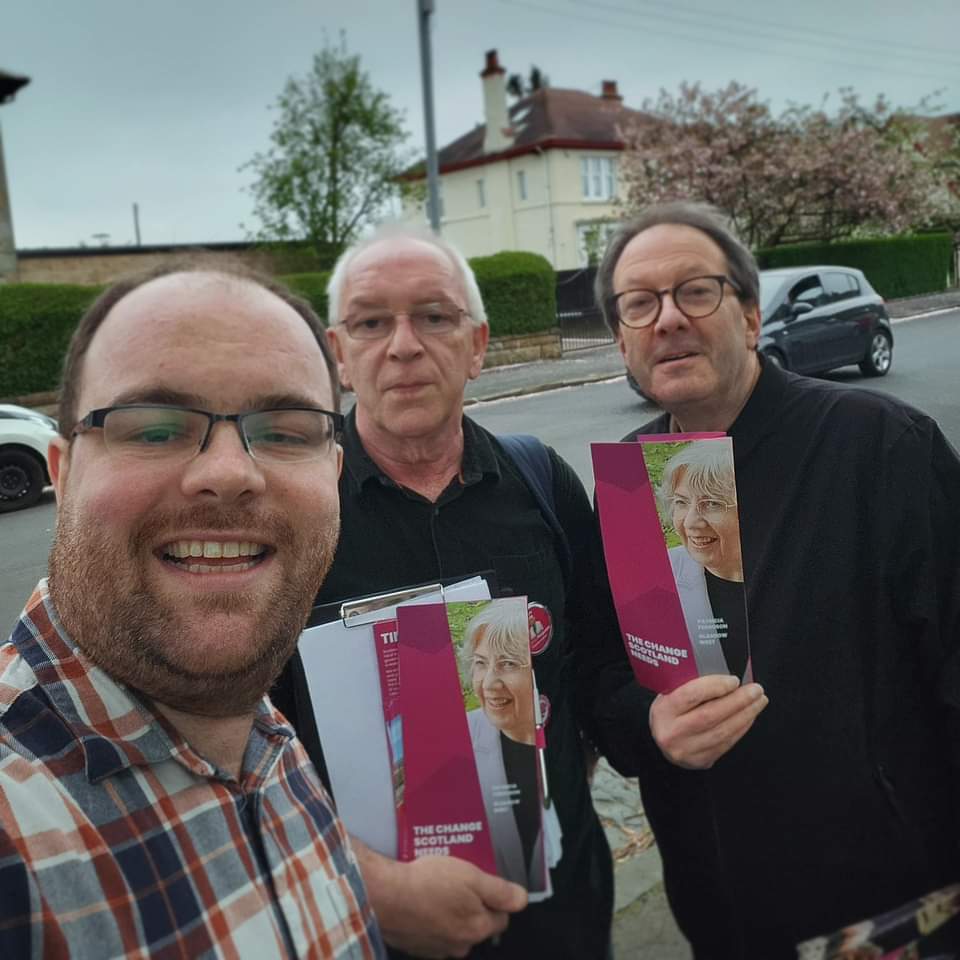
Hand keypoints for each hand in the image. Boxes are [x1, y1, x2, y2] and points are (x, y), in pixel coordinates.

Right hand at [353, 840, 527, 957]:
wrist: (384, 897)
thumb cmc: (428, 883)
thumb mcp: (471, 877)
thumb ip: (500, 891)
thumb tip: (522, 900)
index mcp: (478, 928)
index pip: (502, 917)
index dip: (496, 897)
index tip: (484, 882)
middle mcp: (460, 945)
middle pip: (478, 924)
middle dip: (473, 905)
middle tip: (459, 881)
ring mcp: (437, 949)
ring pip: (454, 929)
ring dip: (451, 912)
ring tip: (438, 887)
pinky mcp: (417, 946)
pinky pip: (433, 932)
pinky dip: (432, 918)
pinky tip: (423, 900)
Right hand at [649, 675, 767, 769]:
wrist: (662, 741)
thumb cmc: (671, 711)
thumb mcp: (671, 694)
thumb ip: (691, 684)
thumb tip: (725, 675)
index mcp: (663, 710)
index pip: (691, 695)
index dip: (715, 686)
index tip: (734, 680)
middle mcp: (672, 733)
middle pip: (710, 715)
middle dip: (738, 701)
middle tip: (756, 689)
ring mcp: (686, 750)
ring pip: (722, 732)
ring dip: (745, 715)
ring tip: (759, 701)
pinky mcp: (700, 761)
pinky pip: (726, 744)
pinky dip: (741, 728)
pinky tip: (749, 716)